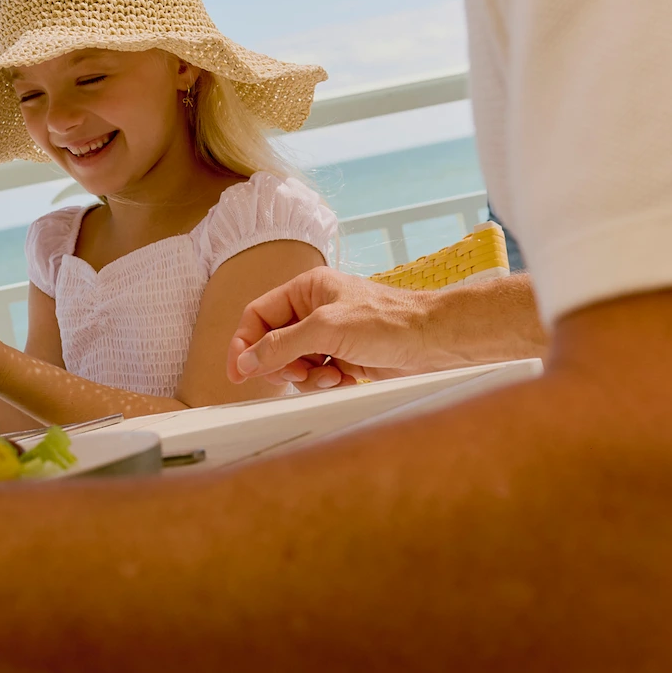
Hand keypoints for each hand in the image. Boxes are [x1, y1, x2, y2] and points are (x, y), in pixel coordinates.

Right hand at [227, 269, 432, 391]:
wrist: (433, 341)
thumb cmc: (387, 321)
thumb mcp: (325, 329)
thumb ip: (281, 346)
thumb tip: (246, 361)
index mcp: (307, 289)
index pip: (259, 315)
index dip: (244, 343)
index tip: (238, 372)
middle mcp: (316, 309)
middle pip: (275, 343)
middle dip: (282, 364)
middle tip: (294, 375)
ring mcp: (331, 335)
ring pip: (296, 363)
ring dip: (308, 376)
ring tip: (332, 376)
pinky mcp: (346, 357)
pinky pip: (318, 375)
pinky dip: (327, 383)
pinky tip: (346, 380)